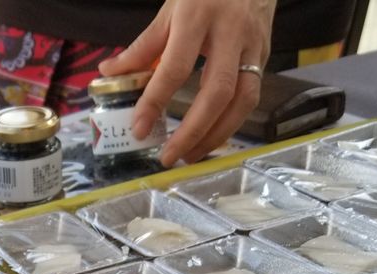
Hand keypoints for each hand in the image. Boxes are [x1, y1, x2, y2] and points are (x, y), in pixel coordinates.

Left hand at [98, 0, 275, 165]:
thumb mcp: (171, 9)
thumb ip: (144, 45)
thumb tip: (111, 72)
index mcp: (198, 17)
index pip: (175, 68)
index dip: (155, 101)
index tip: (139, 128)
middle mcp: (230, 32)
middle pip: (217, 92)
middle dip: (193, 131)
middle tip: (169, 155)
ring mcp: (253, 44)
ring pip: (243, 100)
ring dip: (217, 135)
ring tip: (190, 155)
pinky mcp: (265, 54)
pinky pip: (251, 96)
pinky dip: (231, 122)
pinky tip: (211, 137)